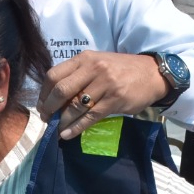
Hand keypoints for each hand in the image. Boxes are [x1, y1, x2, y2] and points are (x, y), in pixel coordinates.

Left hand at [39, 51, 165, 139]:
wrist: (151, 73)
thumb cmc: (121, 70)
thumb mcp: (97, 63)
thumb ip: (78, 75)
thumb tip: (55, 98)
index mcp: (84, 59)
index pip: (54, 75)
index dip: (44, 93)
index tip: (42, 106)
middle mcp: (93, 68)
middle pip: (61, 90)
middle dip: (49, 108)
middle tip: (47, 119)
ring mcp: (104, 84)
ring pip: (75, 105)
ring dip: (62, 121)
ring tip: (57, 128)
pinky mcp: (115, 99)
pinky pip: (90, 116)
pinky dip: (76, 127)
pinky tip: (67, 134)